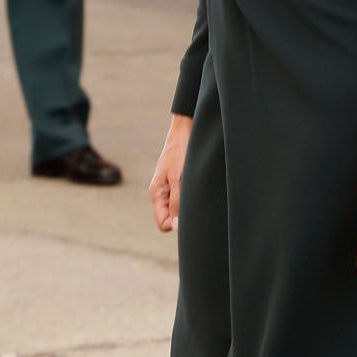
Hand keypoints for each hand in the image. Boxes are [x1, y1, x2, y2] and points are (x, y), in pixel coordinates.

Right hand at [150, 114, 192, 232]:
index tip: (189, 214)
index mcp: (157, 193)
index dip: (175, 224)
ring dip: (189, 205)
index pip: (163, 224)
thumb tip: (175, 228)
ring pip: (179, 209)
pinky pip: (184, 198)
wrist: (187, 128)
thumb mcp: (179, 178)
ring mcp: (170, 187)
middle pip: (171, 218)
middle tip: (196, 202)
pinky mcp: (179, 180)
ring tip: (198, 190)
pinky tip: (200, 187)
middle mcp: (162, 192)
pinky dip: (192, 196)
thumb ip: (176, 203)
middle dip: (183, 216)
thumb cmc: (181, 150)